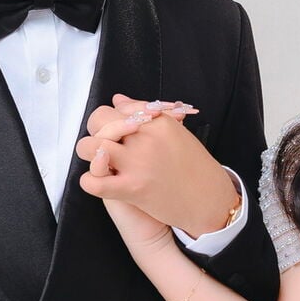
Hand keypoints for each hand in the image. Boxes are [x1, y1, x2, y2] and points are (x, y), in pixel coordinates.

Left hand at [77, 93, 239, 236]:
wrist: (210, 201)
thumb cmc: (195, 168)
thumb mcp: (174, 132)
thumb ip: (146, 114)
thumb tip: (118, 100)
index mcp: (157, 121)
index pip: (116, 108)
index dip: (111, 121)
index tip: (118, 133)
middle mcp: (145, 137)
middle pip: (99, 121)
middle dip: (96, 132)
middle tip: (107, 147)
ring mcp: (138, 162)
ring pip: (89, 147)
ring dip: (89, 154)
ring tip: (101, 163)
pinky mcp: (133, 188)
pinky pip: (94, 182)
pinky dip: (90, 182)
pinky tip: (99, 184)